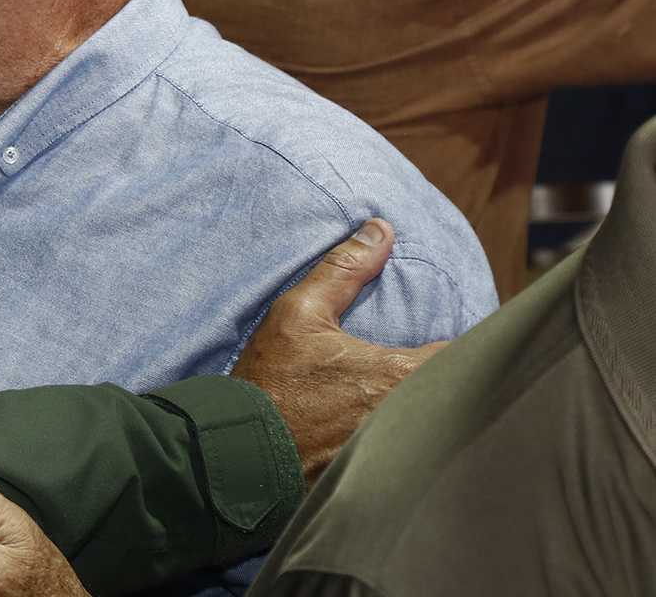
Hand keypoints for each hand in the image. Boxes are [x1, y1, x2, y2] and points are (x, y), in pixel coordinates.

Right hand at [231, 218, 442, 484]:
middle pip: (463, 395)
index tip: (460, 336)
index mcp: (402, 374)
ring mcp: (403, 454)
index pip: (467, 353)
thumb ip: (343, 270)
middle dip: (459, 380)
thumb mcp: (298, 314)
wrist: (242, 454)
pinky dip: (423, 446)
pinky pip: (425, 459)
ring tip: (432, 402)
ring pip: (447, 430)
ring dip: (442, 414)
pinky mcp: (389, 480)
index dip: (468, 343)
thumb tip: (380, 228)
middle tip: (450, 367)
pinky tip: (408, 438)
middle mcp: (414, 418)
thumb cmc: (271, 384)